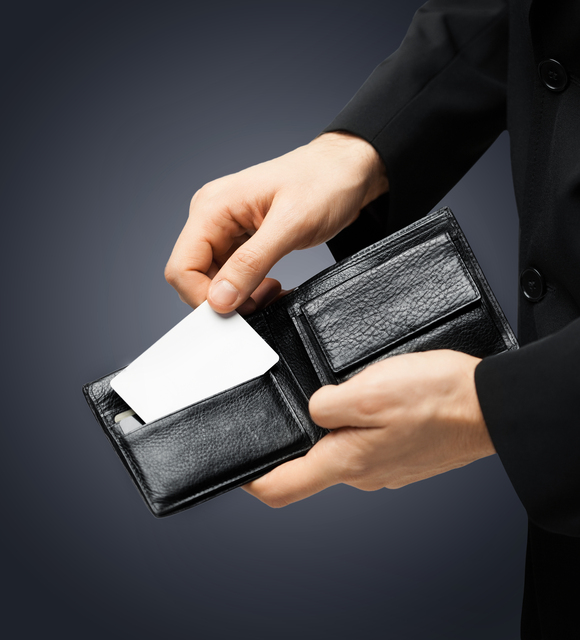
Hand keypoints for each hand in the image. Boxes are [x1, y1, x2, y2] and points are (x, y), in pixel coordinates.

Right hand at [165, 132, 387, 313]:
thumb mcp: (290, 225)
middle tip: (262, 301)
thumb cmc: (324, 182)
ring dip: (241, 296)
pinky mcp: (243, 239)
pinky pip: (234, 275)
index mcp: (212, 208)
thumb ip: (251, 263)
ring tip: (272, 292)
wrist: (347, 171)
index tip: (236, 310)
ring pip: (215, 280)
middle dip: (225, 299)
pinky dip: (251, 289)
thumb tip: (219, 298)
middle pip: (195, 277)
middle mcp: (212, 218)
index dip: (202, 297)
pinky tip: (272, 287)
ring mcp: (226, 229)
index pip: (182, 267)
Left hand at [243, 350, 494, 506]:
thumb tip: (313, 407)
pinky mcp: (399, 454)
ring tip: (341, 393)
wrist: (490, 405)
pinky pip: (365, 442)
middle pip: (310, 464)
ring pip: (340, 448)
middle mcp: (362, 473)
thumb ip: (327, 403)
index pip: (282, 488)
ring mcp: (383, 467)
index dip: (251, 481)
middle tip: (297, 403)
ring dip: (332, 426)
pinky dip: (358, 424)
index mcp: (346, 461)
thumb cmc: (437, 398)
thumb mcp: (369, 390)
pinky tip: (371, 400)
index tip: (236, 468)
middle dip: (297, 438)